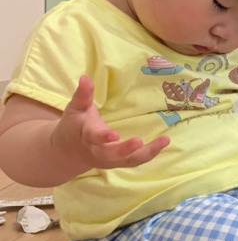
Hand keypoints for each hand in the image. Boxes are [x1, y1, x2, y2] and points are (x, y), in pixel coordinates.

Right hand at [54, 76, 169, 170]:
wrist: (69, 151)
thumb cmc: (74, 126)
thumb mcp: (76, 109)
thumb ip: (83, 95)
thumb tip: (85, 77)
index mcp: (86, 136)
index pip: (94, 137)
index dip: (103, 137)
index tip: (114, 135)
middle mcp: (97, 151)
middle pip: (111, 154)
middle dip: (125, 150)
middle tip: (139, 142)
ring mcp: (109, 160)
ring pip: (128, 160)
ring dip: (147, 152)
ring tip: (164, 140)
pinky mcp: (119, 162)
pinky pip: (135, 160)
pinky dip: (150, 154)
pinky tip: (163, 143)